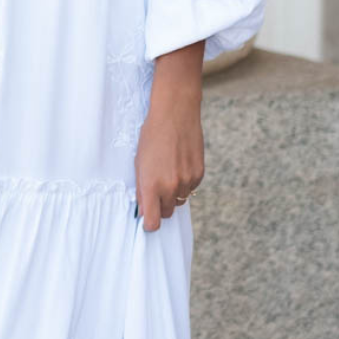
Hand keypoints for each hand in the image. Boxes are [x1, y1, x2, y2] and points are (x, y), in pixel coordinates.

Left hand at [134, 43, 204, 229]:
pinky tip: (178, 165)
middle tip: (155, 189)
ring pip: (179, 201)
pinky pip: (190, 189)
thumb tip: (144, 210)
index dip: (149, 224)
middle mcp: (171, 187)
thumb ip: (142, 189)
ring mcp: (187, 182)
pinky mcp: (199, 174)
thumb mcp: (139, 163)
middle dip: (159, 206)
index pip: (153, 222)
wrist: (175, 114)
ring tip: (167, 172)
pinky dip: (184, 183)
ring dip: (172, 194)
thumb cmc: (152, 136)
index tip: (146, 220)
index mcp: (152, 186)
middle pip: (166, 213)